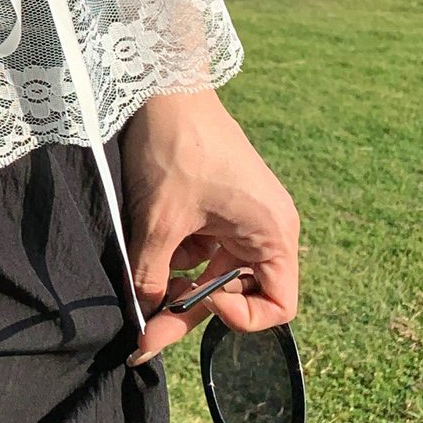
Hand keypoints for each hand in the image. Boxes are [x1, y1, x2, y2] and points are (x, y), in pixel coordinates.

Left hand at [120, 90, 299, 362]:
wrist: (163, 87)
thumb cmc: (176, 148)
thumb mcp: (159, 221)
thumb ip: (151, 276)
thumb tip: (142, 318)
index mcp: (272, 234)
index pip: (279, 306)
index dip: (243, 317)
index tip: (204, 297)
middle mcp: (265, 229)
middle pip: (237, 293)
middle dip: (190, 309)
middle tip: (145, 335)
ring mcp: (241, 216)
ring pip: (213, 270)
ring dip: (177, 278)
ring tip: (142, 271)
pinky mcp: (217, 205)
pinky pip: (202, 245)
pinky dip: (173, 252)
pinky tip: (145, 243)